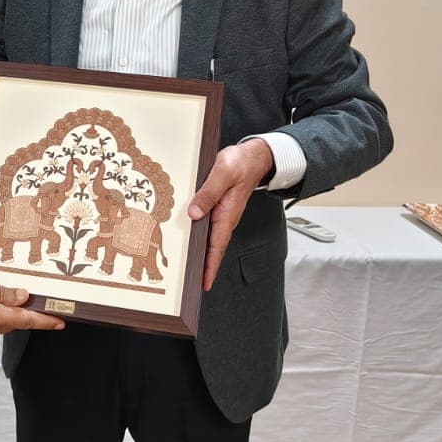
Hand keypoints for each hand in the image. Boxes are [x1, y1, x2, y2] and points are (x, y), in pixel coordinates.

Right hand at [0, 269, 63, 342]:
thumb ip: (1, 292)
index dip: (44, 321)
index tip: (60, 322)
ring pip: (1, 324)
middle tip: (40, 304)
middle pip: (14, 323)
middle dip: (28, 315)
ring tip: (13, 300)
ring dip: (9, 315)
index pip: (25, 320)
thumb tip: (23, 297)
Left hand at [187, 139, 274, 290]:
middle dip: (203, 267)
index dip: (210, 266)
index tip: (204, 283)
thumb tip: (194, 213)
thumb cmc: (240, 163)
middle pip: (212, 248)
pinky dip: (198, 237)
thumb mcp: (223, 172)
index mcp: (227, 214)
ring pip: (208, 239)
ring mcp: (221, 214)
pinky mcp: (217, 208)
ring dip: (200, 254)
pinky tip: (189, 241)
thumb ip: (208, 192)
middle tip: (191, 284)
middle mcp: (224, 218)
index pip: (217, 246)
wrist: (253, 156)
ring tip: (188, 270)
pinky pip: (206, 227)